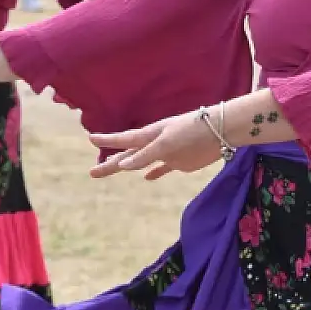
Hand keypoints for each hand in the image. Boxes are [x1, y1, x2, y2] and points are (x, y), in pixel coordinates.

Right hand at [87, 109, 221, 180]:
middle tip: (92, 172)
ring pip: (141, 162)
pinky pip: (162, 168)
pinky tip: (146, 178)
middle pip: (128, 155)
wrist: (220, 132)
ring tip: (114, 169)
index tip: (90, 138)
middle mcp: (154, 143)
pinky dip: (154, 173)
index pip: (123, 139)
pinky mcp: (179, 161)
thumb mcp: (166, 142)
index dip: (108, 140)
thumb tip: (122, 164)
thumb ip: (145, 154)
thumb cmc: (192, 131)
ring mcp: (166, 152)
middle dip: (110, 163)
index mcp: (149, 135)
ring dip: (127, 166)